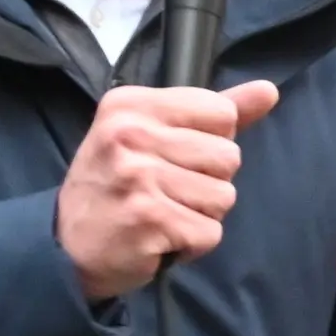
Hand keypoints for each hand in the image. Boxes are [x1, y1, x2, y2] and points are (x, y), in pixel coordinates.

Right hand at [60, 80, 278, 297]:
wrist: (66, 245)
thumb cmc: (116, 185)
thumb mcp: (152, 135)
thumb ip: (213, 112)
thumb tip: (268, 90)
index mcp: (131, 105)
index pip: (222, 112)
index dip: (210, 142)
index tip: (170, 156)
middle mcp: (130, 135)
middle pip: (228, 156)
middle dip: (208, 182)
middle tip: (162, 191)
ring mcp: (138, 177)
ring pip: (224, 197)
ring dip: (200, 215)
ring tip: (160, 213)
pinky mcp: (149, 219)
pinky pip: (209, 233)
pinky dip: (191, 244)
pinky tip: (158, 238)